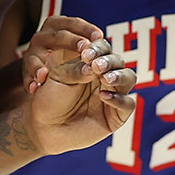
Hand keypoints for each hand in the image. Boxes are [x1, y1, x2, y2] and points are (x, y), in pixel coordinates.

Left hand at [19, 16, 135, 154]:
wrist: (44, 127)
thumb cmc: (50, 98)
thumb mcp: (60, 77)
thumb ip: (78, 69)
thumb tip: (94, 65)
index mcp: (90, 63)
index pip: (103, 48)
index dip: (98, 48)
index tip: (86, 54)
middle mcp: (104, 76)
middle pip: (118, 61)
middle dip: (109, 61)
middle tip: (96, 66)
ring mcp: (113, 94)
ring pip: (129, 78)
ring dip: (119, 76)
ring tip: (104, 79)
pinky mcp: (116, 115)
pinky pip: (128, 104)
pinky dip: (119, 99)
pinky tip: (104, 96)